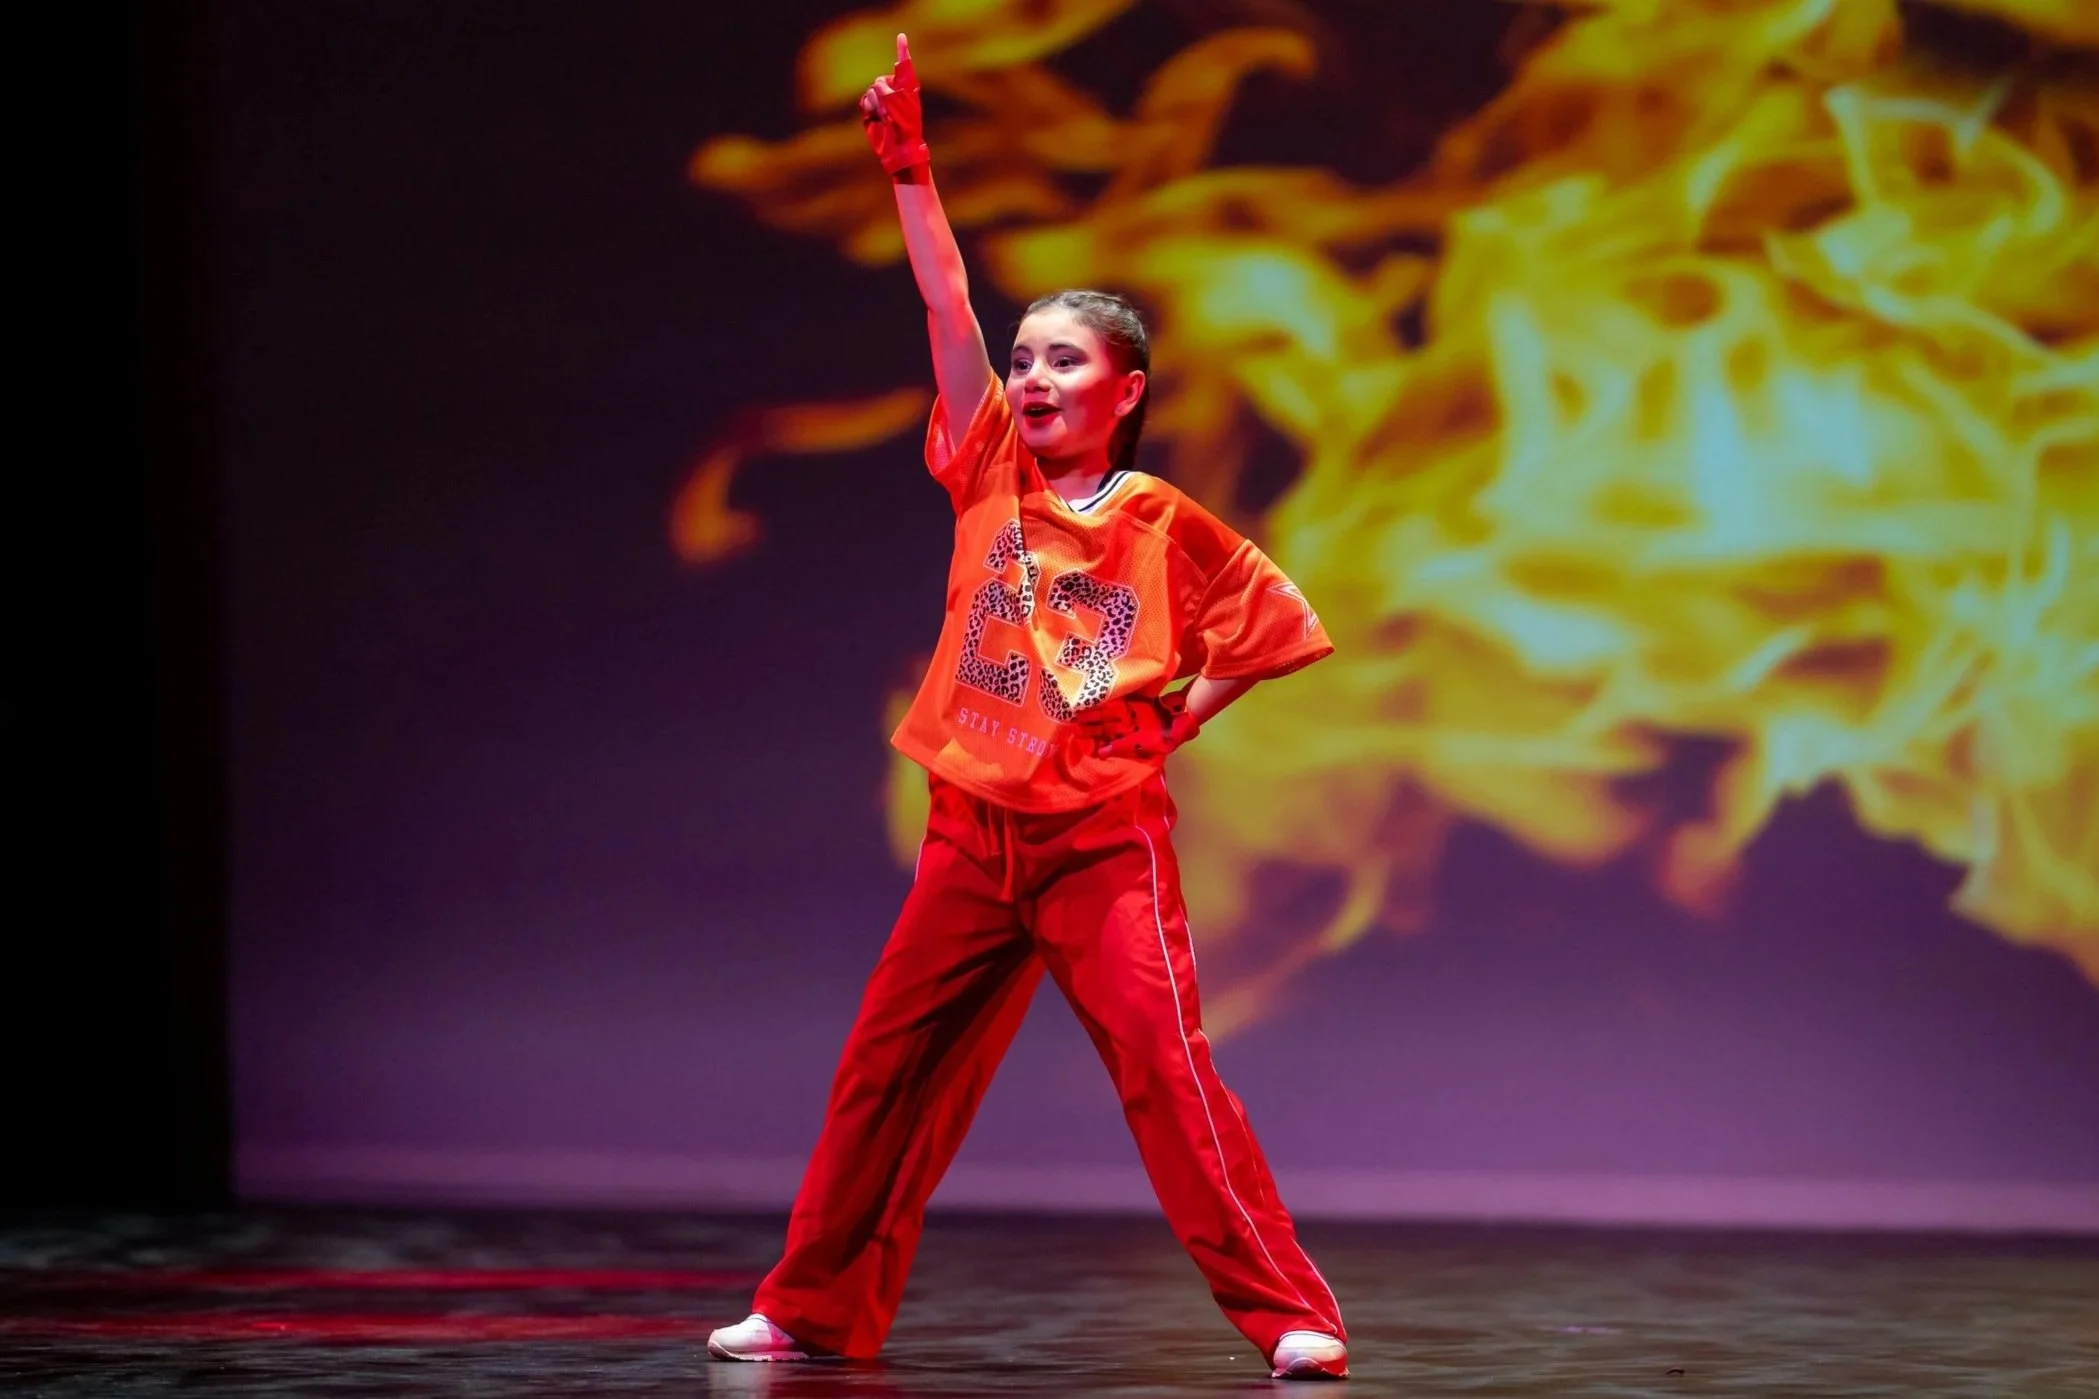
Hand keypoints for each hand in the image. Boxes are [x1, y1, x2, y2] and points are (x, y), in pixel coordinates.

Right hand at [858, 33, 929, 175]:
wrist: (899, 148)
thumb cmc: (906, 128)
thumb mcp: (899, 107)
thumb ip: (887, 92)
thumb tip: (875, 87)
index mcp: (906, 88)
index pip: (903, 65)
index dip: (902, 49)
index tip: (902, 36)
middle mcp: (893, 91)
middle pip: (879, 82)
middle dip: (882, 95)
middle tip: (889, 111)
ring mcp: (882, 101)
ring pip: (871, 92)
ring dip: (876, 105)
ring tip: (885, 118)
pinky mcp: (871, 110)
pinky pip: (864, 101)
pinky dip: (869, 109)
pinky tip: (877, 118)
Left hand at [1076, 690, 1201, 761]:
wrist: (1182, 720)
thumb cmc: (1166, 738)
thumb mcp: (1145, 746)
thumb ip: (1123, 747)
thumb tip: (1101, 753)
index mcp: (1128, 738)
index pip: (1106, 737)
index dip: (1092, 735)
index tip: (1077, 734)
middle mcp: (1126, 726)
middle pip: (1103, 724)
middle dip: (1089, 723)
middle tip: (1071, 720)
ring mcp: (1129, 713)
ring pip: (1107, 712)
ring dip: (1094, 711)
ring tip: (1077, 709)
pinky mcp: (1134, 702)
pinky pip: (1118, 700)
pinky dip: (1106, 699)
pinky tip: (1094, 696)